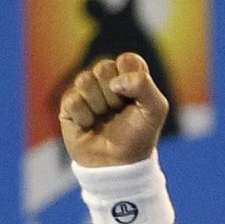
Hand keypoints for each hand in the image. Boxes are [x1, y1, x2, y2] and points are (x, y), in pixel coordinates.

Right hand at [58, 52, 168, 167]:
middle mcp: (107, 80)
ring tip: (104, 117)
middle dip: (114, 93)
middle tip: (119, 110)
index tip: (135, 98)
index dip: (131, 78)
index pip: (127, 59)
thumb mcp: (155, 110)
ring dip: (99, 104)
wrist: (118, 164)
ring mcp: (87, 92)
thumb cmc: (139, 135)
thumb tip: (115, 81)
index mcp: (130, 76)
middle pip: (103, 66)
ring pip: (85, 80)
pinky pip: (73, 99)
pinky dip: (84, 116)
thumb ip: (144, 85)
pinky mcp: (69, 105)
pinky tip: (89, 125)